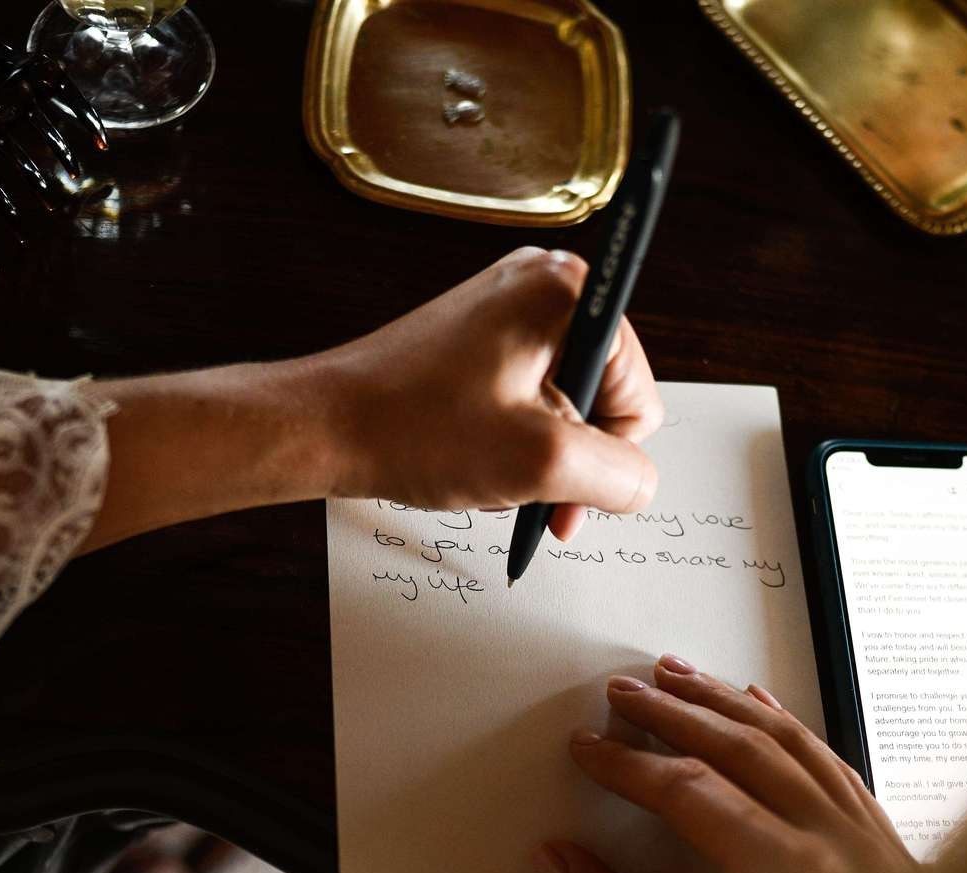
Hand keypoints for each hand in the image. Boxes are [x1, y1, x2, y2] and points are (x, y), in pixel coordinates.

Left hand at [78, 248, 660, 552]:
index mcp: (565, 291)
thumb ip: (618, 476)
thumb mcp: (539, 464)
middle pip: (605, 394)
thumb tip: (642, 484)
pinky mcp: (478, 337)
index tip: (564, 486)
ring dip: (541, 454)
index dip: (607, 452)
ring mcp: (506, 309)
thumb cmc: (415, 430)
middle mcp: (540, 284)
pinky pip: (527, 397)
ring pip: (564, 403)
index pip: (637, 391)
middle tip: (532, 494)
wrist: (323, 426)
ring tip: (493, 474)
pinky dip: (513, 439)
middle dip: (573, 455)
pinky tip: (478, 460)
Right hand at [544, 654, 918, 872]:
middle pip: (742, 748)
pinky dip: (791, 726)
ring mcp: (873, 842)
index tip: (586, 751)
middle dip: (673, 713)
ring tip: (676, 675)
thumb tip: (562, 864)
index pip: (688, 792)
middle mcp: (838, 846)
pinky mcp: (891, 848)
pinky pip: (834, 764)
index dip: (628, 765)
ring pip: (793, 743)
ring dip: (728, 703)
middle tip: (619, 692)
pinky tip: (761, 705)